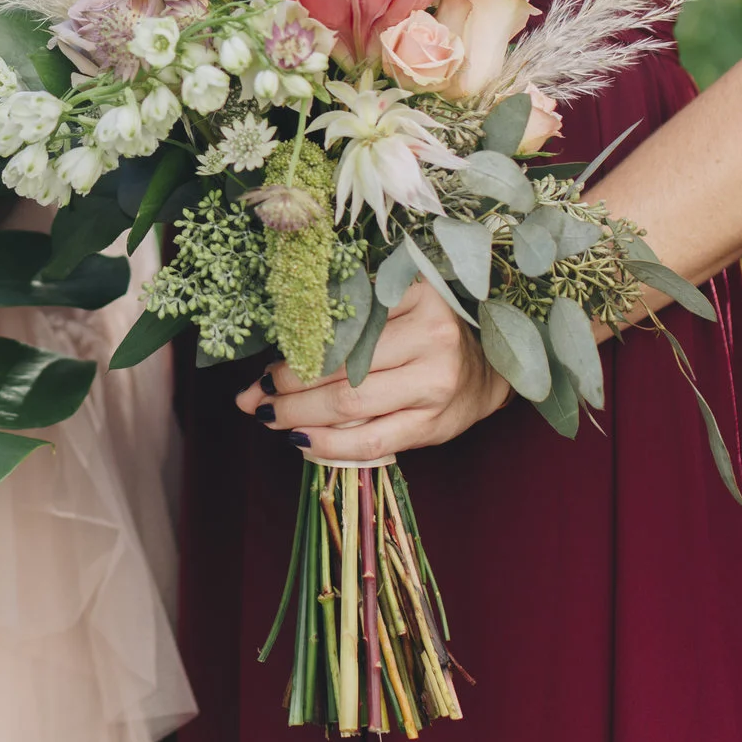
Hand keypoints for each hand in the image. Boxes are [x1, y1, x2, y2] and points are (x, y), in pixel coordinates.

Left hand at [236, 278, 512, 462]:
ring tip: (270, 418)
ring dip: (298, 415)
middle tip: (254, 398)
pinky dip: (329, 445)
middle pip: (339, 365)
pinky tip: (302, 443)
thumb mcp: (392, 312)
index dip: (295, 349)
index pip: (340, 325)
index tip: (264, 370)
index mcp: (416, 296)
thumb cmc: (425, 335)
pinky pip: (371, 442)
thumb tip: (266, 368)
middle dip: (286, 387)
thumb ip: (340, 328)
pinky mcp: (435, 424)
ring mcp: (434, 383)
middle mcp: (430, 337)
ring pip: (349, 404)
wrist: (487, 369)